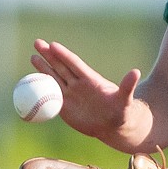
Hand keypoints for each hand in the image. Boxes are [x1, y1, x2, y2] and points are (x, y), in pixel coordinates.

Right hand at [31, 39, 152, 148]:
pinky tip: (31, 81)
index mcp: (90, 80)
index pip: (74, 64)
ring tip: (33, 56)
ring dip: (43, 68)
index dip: (64, 55)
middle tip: (37, 42)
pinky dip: (41, 89)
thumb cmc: (121, 111)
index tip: (53, 45)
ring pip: (54, 78)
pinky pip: (50, 96)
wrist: (114, 126)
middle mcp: (78, 84)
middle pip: (61, 66)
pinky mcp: (65, 107)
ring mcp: (71, 94)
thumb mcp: (124, 99)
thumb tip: (136, 72)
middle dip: (49, 55)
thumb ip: (127, 86)